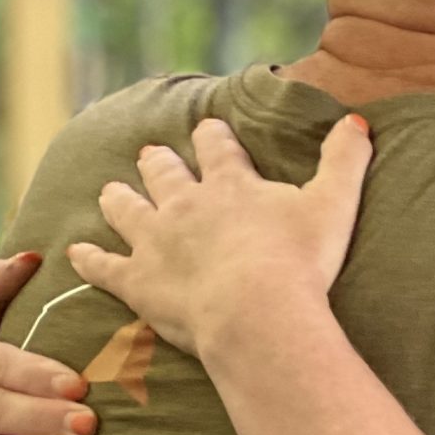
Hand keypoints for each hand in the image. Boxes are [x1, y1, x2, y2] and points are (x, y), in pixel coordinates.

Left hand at [67, 114, 371, 358]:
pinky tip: (76, 253)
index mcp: (230, 184)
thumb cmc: (300, 262)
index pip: (215, 147)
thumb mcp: (334, 204)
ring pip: (127, 209)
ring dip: (118, 199)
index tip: (208, 130)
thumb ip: (346, 160)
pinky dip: (89, 259)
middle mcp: (185, 204)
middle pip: (163, 173)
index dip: (212, 137)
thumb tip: (359, 122)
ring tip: (111, 192)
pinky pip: (103, 266)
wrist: (257, 312)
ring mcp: (155, 241)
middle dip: (158, 163)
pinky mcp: (136, 281)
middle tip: (151, 155)